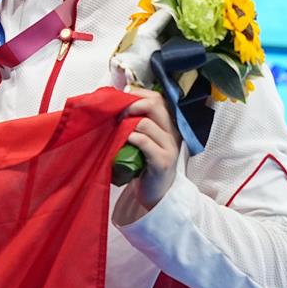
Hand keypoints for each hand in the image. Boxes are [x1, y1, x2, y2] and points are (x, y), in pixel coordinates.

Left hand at [120, 92, 183, 208]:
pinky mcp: (162, 161)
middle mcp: (172, 132)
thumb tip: (114, 103)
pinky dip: (131, 138)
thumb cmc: (144, 164)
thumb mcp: (142, 139)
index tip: (119, 99)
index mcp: (167, 124)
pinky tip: (124, 141)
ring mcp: (169, 147)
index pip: (156, 97)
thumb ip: (135, 122)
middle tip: (117, 114)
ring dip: (127, 123)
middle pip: (154, 104)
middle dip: (131, 104)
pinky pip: (145, 142)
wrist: (156, 194)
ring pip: (147, 123)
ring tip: (117, 129)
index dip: (137, 93)